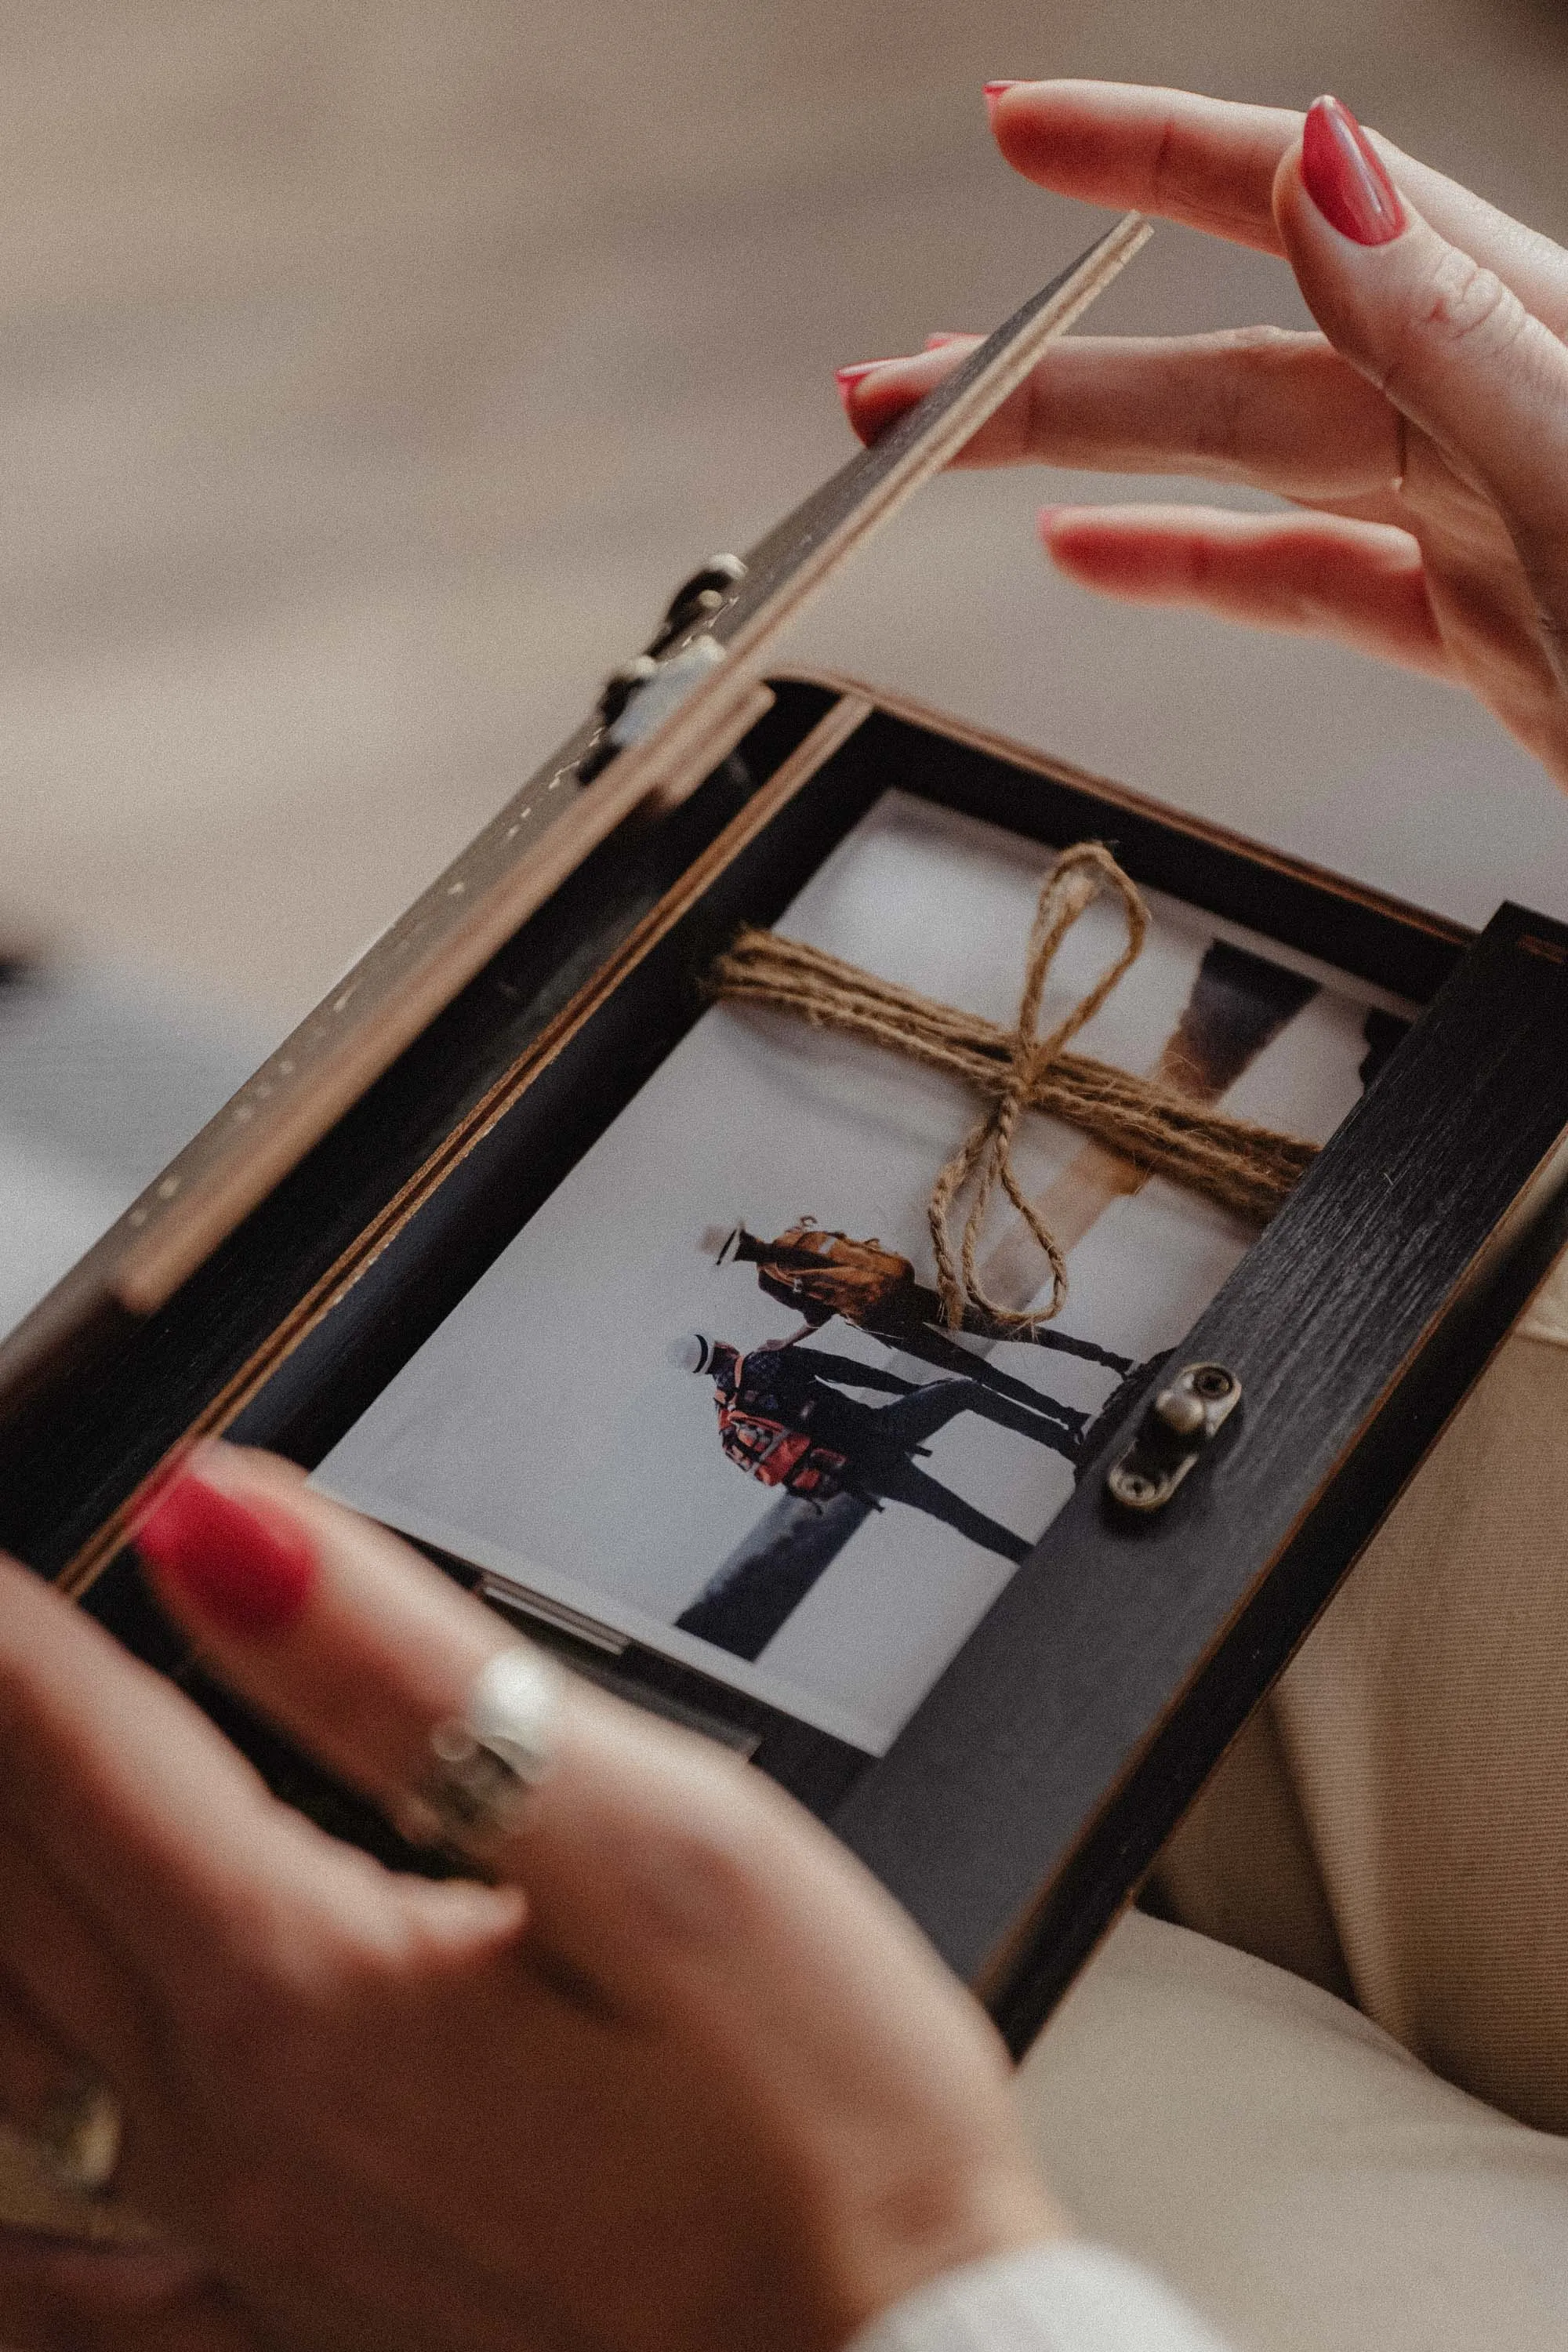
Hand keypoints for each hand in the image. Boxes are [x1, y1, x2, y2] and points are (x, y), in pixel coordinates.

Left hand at [0, 1447, 1059, 2351]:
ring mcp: (248, 2242)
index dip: (9, 1626)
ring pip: (19, 2032)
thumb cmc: (816, 2132)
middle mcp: (231, 2129)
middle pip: (19, 1882)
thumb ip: (409, 1677)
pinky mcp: (304, 2319)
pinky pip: (66, 2261)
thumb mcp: (655, 1846)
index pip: (77, 1750)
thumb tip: (221, 1527)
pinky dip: (13, 2176)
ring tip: (2, 1790)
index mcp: (300, 1989)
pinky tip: (7, 2162)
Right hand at [836, 83, 1567, 786]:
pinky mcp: (1478, 626)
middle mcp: (1488, 402)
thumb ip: (1448, 335)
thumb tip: (1324, 173)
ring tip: (957, 458)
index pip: (1302, 198)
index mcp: (1516, 332)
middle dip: (1053, 364)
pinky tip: (1098, 555)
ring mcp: (1478, 516)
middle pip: (1232, 355)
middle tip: (899, 383)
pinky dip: (1190, 570)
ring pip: (1248, 467)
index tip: (1021, 132)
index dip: (1152, 157)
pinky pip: (1302, 582)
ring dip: (1092, 460)